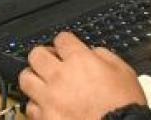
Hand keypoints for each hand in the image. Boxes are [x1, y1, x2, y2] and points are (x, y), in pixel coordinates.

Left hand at [20, 32, 146, 119]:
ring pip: (26, 79)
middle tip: (50, 62)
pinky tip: (46, 106)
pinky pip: (30, 107)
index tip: (65, 47)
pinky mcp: (45, 118)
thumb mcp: (124, 72)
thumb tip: (93, 53)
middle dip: (43, 56)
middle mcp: (60, 76)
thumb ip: (104, 56)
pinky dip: (37, 105)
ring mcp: (50, 98)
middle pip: (36, 55)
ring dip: (34, 78)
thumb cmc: (125, 107)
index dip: (65, 42)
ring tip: (43, 83)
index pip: (61, 39)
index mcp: (80, 61)